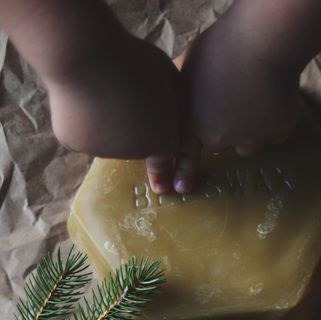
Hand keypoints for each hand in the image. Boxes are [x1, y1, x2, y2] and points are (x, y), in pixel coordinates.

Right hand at [47, 32, 181, 190]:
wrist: (85, 58)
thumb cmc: (130, 59)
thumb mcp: (165, 75)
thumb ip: (170, 100)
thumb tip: (166, 111)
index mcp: (164, 139)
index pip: (165, 161)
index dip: (164, 173)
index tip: (162, 187)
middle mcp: (136, 153)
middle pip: (134, 144)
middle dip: (131, 128)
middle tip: (122, 95)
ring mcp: (105, 151)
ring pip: (106, 139)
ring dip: (105, 123)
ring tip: (99, 92)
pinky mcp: (76, 145)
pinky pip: (81, 133)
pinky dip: (79, 120)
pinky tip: (79, 98)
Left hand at [174, 11, 300, 192]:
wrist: (261, 44)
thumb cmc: (218, 48)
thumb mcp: (186, 64)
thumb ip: (179, 88)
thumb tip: (170, 97)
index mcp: (194, 122)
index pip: (184, 154)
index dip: (183, 172)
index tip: (180, 189)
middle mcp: (220, 138)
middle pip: (221, 145)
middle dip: (225, 131)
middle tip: (230, 102)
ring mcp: (251, 138)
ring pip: (250, 143)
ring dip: (250, 129)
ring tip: (253, 98)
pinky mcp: (278, 132)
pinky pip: (275, 132)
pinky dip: (275, 119)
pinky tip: (274, 96)